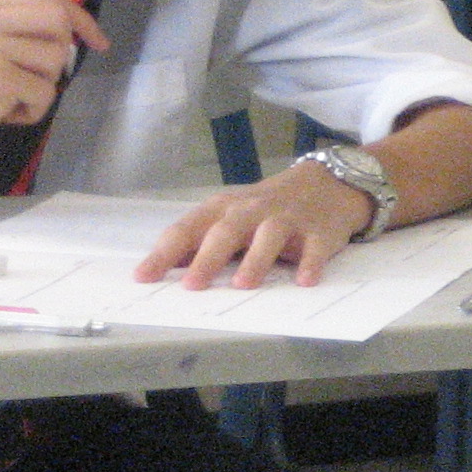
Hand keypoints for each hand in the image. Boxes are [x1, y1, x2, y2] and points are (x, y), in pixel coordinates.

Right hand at [0, 0, 107, 181]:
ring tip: (7, 101)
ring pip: (56, 60)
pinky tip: (1, 116)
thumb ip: (16, 34)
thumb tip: (72, 31)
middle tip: (39, 80)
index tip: (98, 42)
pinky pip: (45, 93)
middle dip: (63, 54)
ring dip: (41, 90)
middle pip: (58, 20)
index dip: (80, 19)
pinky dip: (32, 112)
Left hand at [135, 160, 374, 287]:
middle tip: (192, 286)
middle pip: (226, 231)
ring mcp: (287, 220)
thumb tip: (163, 268)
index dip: (164, 253)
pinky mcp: (319, 232)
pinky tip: (304, 281)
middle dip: (208, 258)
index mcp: (223, 209)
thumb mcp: (231, 216)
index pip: (188, 229)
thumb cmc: (267, 208)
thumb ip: (201, 240)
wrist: (327, 185)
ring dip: (256, 259)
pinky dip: (310, 263)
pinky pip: (314, 248)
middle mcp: (252, 211)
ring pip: (268, 236)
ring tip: (243, 285)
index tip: (144, 277)